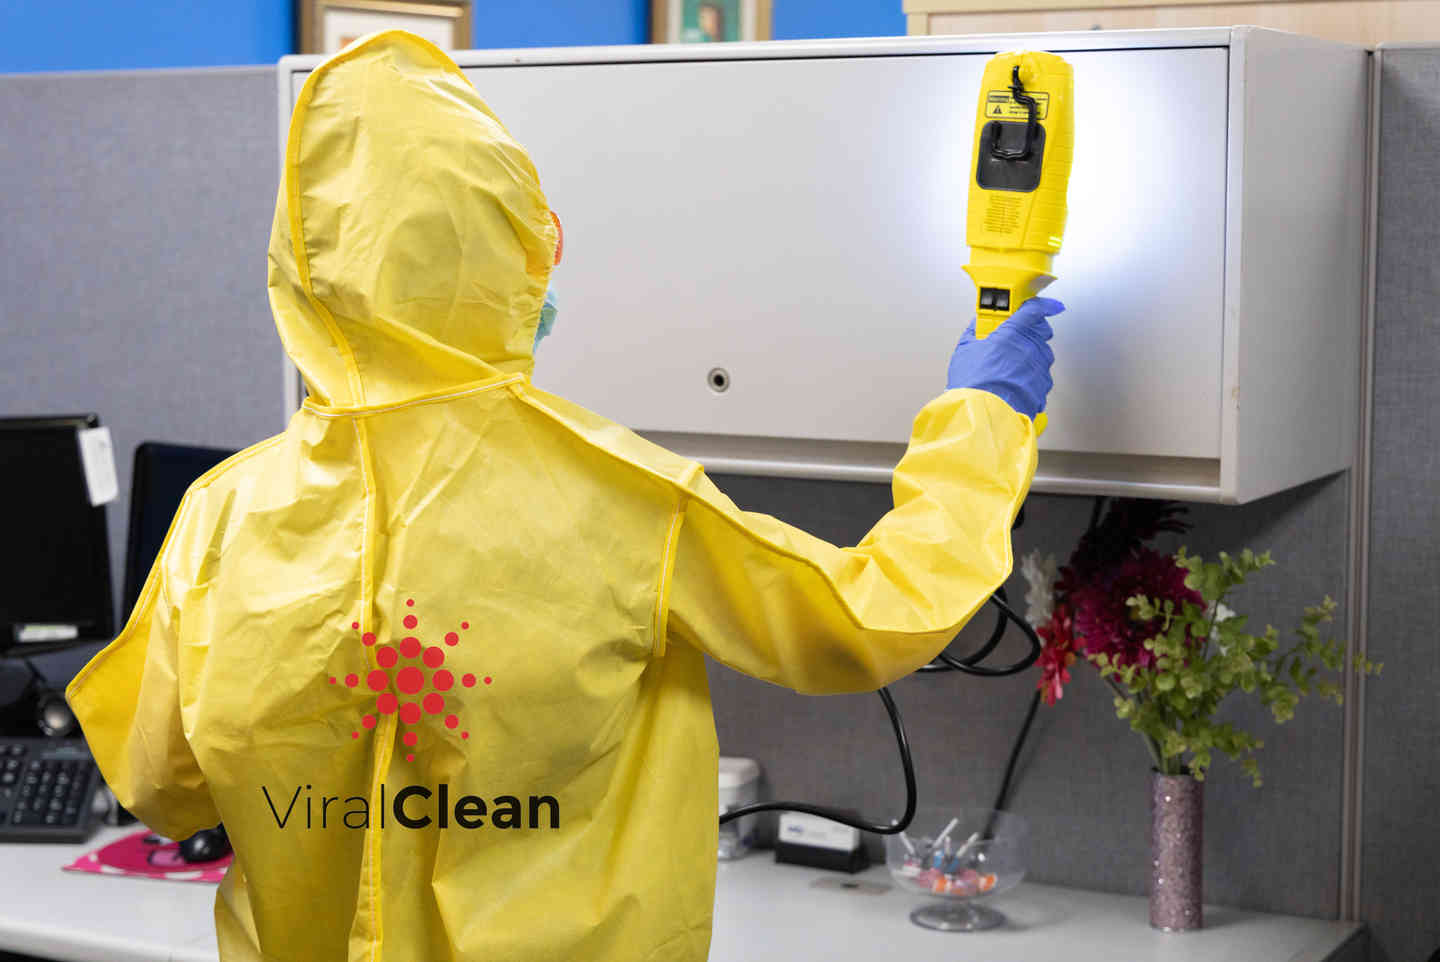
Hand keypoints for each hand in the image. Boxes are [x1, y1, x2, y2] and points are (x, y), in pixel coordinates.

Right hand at [945, 296, 1063, 419]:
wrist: (984, 413)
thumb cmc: (974, 383)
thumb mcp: (965, 351)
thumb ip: (974, 333)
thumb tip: (975, 326)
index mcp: (1012, 333)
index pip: (1034, 310)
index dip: (1042, 305)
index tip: (1048, 305)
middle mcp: (1030, 347)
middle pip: (1042, 331)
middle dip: (1033, 332)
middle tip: (1017, 339)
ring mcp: (1039, 368)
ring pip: (1043, 355)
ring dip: (1032, 357)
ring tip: (1011, 368)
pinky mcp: (1043, 387)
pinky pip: (1042, 377)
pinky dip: (1032, 379)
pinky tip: (1016, 385)